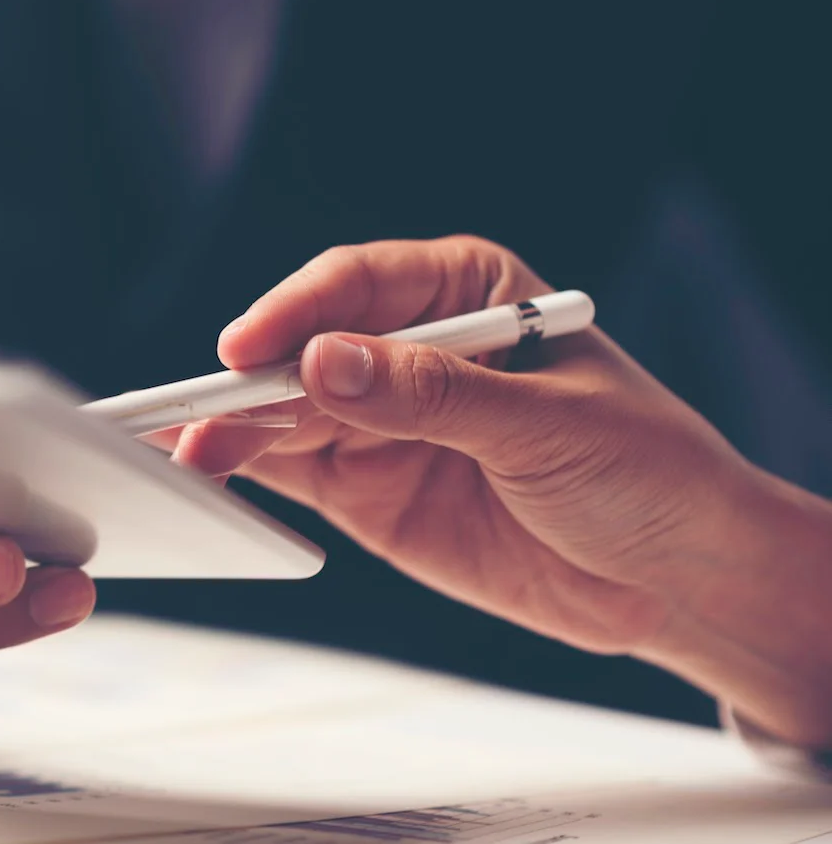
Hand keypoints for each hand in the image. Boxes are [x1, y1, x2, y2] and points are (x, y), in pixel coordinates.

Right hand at [169, 236, 831, 745]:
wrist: (671, 577)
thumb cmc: (643, 468)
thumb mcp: (547, 423)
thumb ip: (431, 396)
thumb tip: (324, 365)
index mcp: (464, 294)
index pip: (358, 284)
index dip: (297, 311)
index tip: (251, 348)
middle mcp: (408, 349)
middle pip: (305, 348)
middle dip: (250, 378)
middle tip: (196, 411)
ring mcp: (382, 419)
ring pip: (284, 411)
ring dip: (234, 429)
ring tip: (189, 453)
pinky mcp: (366, 487)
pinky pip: (292, 471)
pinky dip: (249, 473)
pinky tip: (214, 477)